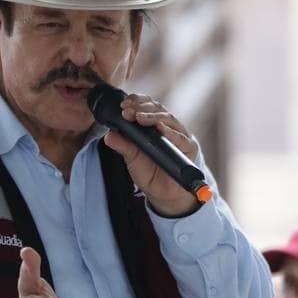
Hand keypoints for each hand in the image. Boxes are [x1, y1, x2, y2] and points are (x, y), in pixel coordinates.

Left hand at [101, 93, 202, 216]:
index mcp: (153, 125)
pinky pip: (180, 137)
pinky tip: (161, 129)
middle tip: (127, 111)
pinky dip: (170, 132)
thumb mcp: (132, 159)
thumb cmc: (150, 173)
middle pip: (157, 108)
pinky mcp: (189, 147)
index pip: (146, 106)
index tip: (123, 105)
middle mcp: (167, 126)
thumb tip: (108, 135)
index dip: (136, 102)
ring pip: (168, 118)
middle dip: (141, 108)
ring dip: (153, 116)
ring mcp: (179, 135)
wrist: (164, 194)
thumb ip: (123, 146)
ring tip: (139, 118)